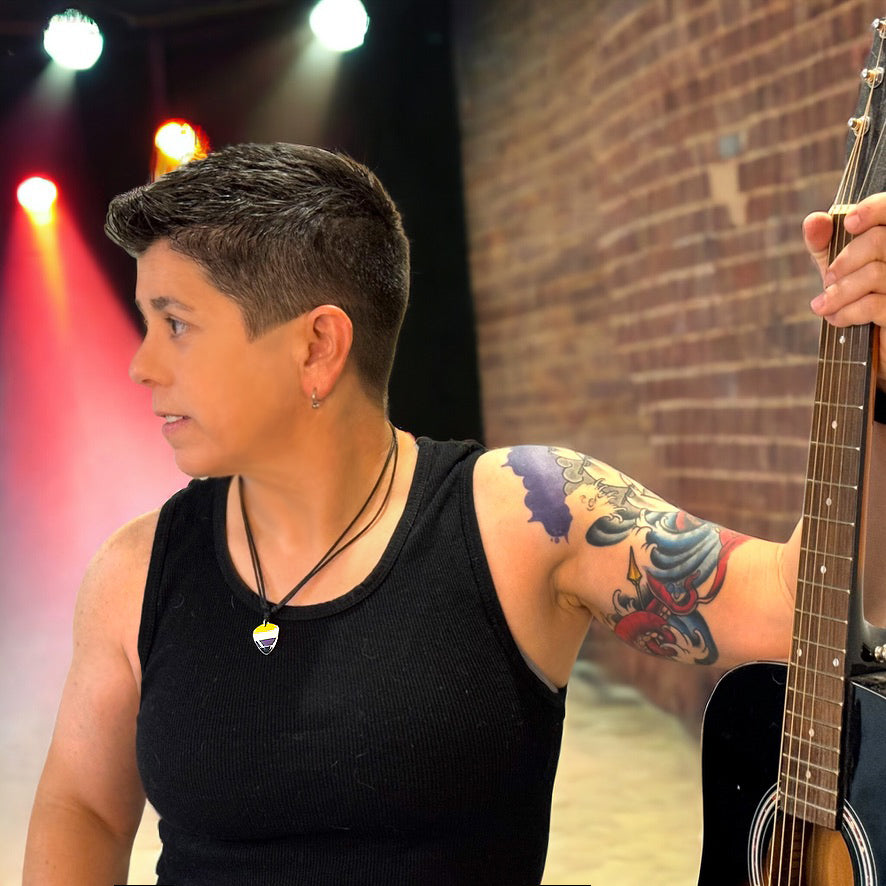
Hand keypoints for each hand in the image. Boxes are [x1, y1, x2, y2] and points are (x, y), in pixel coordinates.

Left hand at [805, 192, 885, 383]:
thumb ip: (825, 243)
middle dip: (844, 260)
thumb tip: (814, 220)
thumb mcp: (837, 267)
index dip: (873, 209)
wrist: (866, 345)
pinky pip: (875, 305)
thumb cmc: (855, 295)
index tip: (849, 223)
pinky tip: (836, 318)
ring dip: (840, 291)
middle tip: (827, 279)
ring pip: (875, 274)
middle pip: (880, 240)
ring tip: (823, 305)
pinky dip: (847, 312)